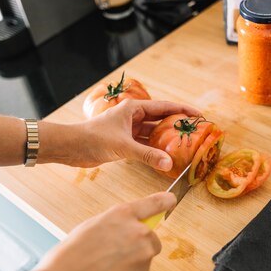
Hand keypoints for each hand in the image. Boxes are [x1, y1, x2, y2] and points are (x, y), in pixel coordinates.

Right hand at [37, 191, 174, 270]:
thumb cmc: (70, 257)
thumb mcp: (91, 228)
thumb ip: (114, 227)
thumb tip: (124, 234)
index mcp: (122, 215)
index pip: (151, 204)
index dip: (163, 201)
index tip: (171, 199)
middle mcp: (138, 233)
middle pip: (150, 239)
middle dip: (139, 247)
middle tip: (114, 256)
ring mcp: (143, 256)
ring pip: (143, 261)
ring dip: (130, 265)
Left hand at [74, 99, 200, 169]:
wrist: (71, 147)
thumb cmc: (93, 139)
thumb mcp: (123, 146)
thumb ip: (147, 155)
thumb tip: (168, 163)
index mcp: (133, 108)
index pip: (165, 107)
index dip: (183, 110)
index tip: (198, 115)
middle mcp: (133, 117)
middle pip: (161, 119)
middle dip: (177, 124)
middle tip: (195, 131)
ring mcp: (129, 130)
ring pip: (153, 133)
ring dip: (166, 139)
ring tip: (184, 144)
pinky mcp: (124, 142)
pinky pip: (145, 144)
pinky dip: (155, 150)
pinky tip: (165, 156)